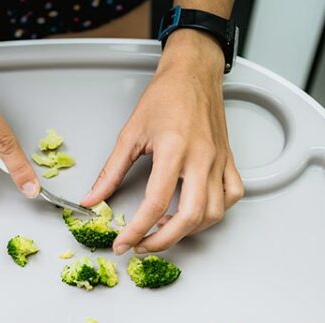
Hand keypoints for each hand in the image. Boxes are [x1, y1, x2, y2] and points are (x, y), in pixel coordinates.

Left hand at [82, 30, 243, 253]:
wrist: (194, 73)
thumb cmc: (165, 97)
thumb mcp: (130, 134)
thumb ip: (111, 172)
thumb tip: (92, 199)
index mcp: (173, 150)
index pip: (155, 203)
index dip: (136, 230)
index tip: (123, 243)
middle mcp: (201, 158)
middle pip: (189, 217)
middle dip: (163, 241)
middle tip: (142, 246)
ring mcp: (219, 161)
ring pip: (214, 213)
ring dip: (189, 230)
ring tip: (164, 229)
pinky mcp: (229, 160)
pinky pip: (232, 196)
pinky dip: (215, 212)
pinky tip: (196, 212)